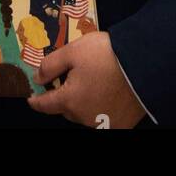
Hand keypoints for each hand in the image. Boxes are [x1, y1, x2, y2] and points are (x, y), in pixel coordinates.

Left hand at [26, 30, 145, 128]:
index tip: (31, 99)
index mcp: (69, 101)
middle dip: (64, 96)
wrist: (143, 65)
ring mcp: (103, 123)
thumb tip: (37, 78)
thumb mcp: (72, 51)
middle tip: (69, 79)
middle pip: (66, 109)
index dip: (36, 101)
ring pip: (84, 114)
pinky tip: (106, 92)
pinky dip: (100, 107)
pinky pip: (103, 117)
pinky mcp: (121, 124)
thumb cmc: (105, 55)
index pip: (45, 105)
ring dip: (82, 102)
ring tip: (91, 82)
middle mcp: (84, 117)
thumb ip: (50, 65)